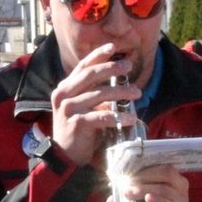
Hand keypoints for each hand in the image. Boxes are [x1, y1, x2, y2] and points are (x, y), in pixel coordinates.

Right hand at [48, 43, 139, 167]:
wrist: (65, 155)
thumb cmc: (78, 130)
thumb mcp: (84, 107)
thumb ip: (95, 95)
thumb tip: (120, 85)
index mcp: (65, 88)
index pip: (83, 67)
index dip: (98, 55)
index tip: (113, 47)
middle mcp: (64, 95)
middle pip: (90, 76)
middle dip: (111, 68)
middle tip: (128, 66)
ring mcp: (68, 109)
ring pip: (98, 95)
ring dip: (120, 93)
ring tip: (137, 93)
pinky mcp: (76, 123)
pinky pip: (101, 117)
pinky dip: (117, 117)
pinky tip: (130, 118)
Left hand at [108, 163, 196, 201]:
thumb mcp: (141, 201)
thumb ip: (123, 201)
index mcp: (169, 175)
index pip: (158, 162)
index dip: (142, 164)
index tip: (126, 167)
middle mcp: (178, 183)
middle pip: (163, 172)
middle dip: (142, 176)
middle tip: (125, 183)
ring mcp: (180, 198)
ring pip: (163, 188)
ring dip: (144, 189)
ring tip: (129, 193)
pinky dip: (157, 201)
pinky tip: (148, 199)